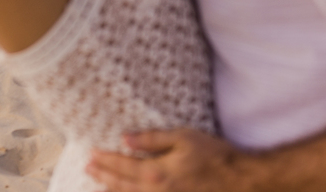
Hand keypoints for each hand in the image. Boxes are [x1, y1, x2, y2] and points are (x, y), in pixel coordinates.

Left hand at [87, 129, 244, 191]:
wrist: (236, 181)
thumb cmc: (213, 155)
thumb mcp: (184, 138)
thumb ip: (153, 139)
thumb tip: (125, 139)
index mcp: (155, 173)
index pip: (122, 165)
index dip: (105, 160)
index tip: (92, 154)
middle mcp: (153, 191)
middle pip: (121, 184)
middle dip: (103, 175)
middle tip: (89, 167)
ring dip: (112, 190)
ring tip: (100, 185)